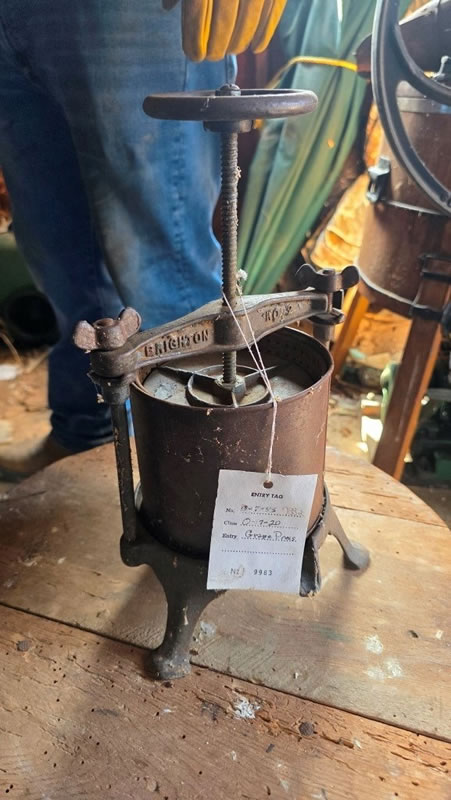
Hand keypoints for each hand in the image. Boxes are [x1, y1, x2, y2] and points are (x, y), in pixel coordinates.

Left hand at [162, 0, 286, 61]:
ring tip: (232, 50)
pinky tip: (256, 47)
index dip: (194, 38)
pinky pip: (272, 10)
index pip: (195, 11)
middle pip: (224, 18)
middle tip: (212, 56)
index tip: (193, 54)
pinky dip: (265, 32)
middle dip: (217, 44)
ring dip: (240, 41)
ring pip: (249, 17)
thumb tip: (167, 7)